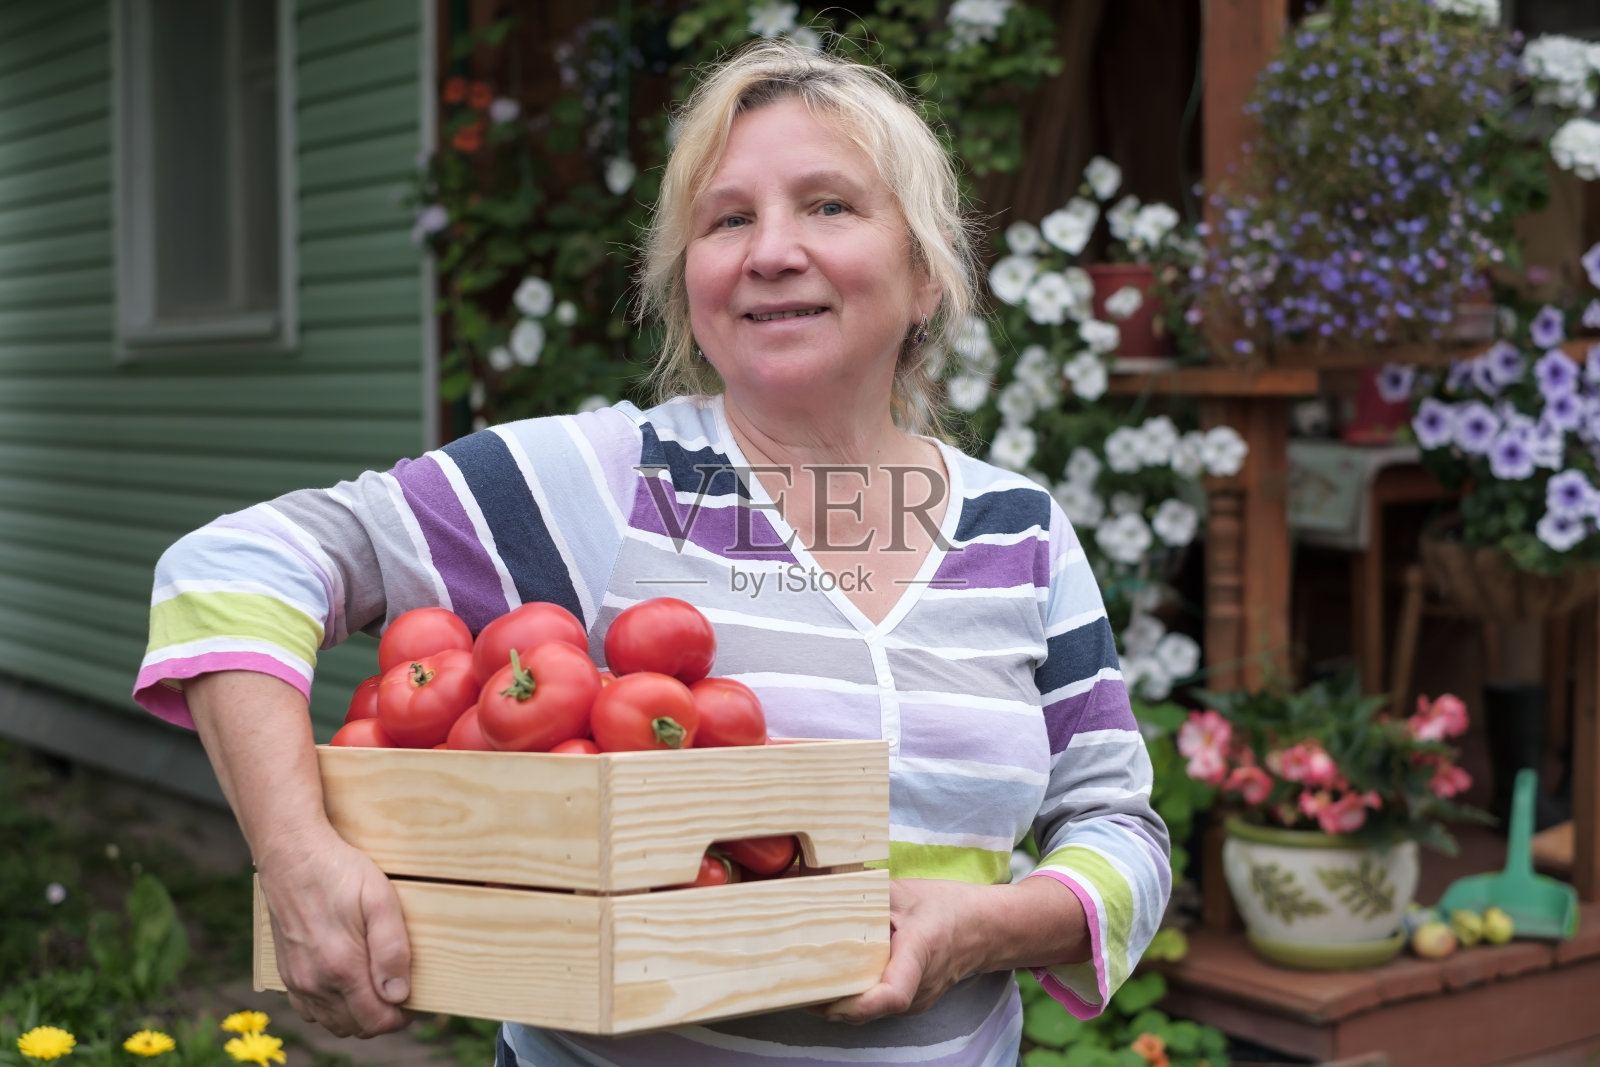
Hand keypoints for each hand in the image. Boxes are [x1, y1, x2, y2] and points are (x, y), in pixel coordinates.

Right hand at [258, 828, 411, 1037]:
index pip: (376, 1021)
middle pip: (356, 1027)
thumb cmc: (341, 872)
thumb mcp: (380, 900)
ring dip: (357, 1015)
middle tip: (398, 991)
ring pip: (333, 1023)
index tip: (413, 1000)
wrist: (292, 855)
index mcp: (341, 968)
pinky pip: (311, 1011)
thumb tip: (399, 995)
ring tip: (376, 987)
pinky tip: (346, 985)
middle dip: (381, 1017)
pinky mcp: (287, 973)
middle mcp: (315, 982)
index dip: (400, 1017)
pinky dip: (332, 1009)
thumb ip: (392, 950)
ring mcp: (297, 980)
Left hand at [812, 878, 988, 1023]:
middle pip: (869, 1010)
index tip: (826, 999)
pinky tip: (829, 980)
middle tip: (791, 985)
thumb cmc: (949, 908)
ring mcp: (916, 1001)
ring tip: (801, 983)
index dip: (857, 1005)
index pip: (892, 995)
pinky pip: (875, 1007)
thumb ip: (864, 893)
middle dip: (829, 1003)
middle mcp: (918, 988)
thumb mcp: (906, 892)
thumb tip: (819, 884)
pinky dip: (851, 998)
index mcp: (919, 954)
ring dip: (837, 1002)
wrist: (987, 929)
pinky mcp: (910, 1003)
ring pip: (869, 1012)